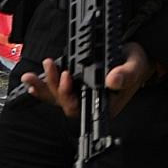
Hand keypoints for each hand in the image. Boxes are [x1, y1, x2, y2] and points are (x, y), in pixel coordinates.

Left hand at [19, 42, 159, 118]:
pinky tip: (31, 83)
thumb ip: (126, 74)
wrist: (134, 58)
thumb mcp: (135, 66)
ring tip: (30, 77)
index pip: (83, 109)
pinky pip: (57, 91)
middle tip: (51, 66)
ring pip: (58, 98)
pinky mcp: (75, 87)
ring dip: (43, 87)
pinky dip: (43, 87)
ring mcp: (81, 96)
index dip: (70, 97)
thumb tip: (113, 80)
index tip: (67, 78)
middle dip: (54, 86)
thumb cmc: (137, 64)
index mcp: (106, 105)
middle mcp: (90, 104)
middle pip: (66, 103)